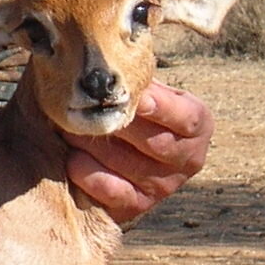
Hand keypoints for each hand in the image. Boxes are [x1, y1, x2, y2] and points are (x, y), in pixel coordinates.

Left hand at [66, 81, 211, 223]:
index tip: (139, 98)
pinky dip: (90, 175)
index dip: (164, 109)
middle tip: (87, 107)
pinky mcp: (137, 206)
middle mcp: (188, 159)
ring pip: (130, 166)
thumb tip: (114, 58)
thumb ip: (136, 76)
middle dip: (119, 125)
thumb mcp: (142, 86)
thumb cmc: (129, 105)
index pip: (188, 119)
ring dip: (95, 146)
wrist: (115, 146)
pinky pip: (114, 193)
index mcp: (196, 125)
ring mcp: (164, 186)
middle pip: (157, 144)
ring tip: (68, 126)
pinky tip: (72, 158)